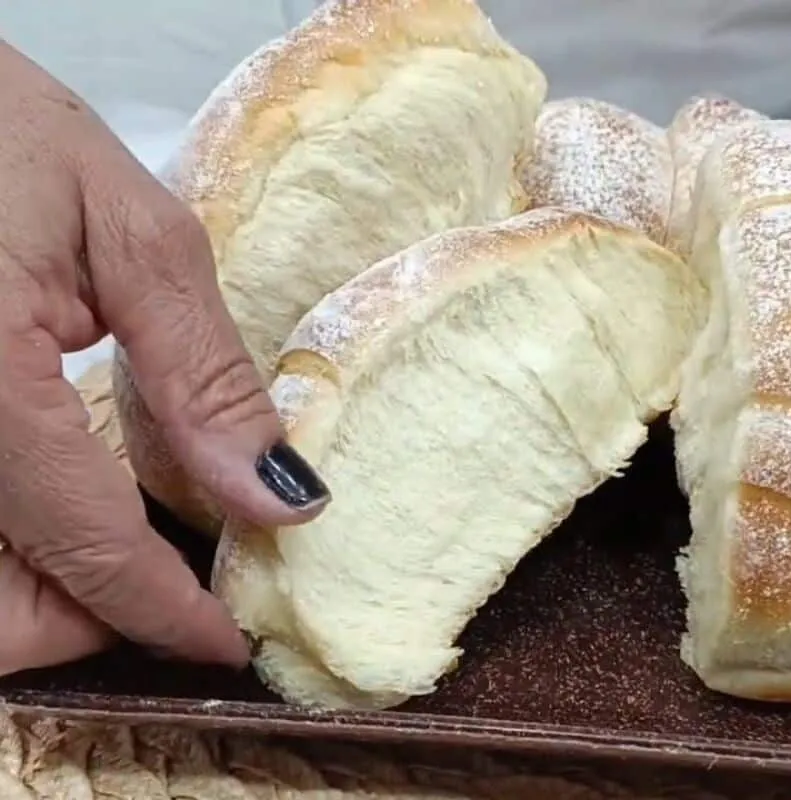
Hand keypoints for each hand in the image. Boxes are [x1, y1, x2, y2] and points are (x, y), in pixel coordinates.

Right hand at [0, 43, 329, 676]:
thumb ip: (202, 375)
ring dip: (38, 594)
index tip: (228, 636)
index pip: (85, 551)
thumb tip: (280, 497)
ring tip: (120, 533)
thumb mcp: (128, 233)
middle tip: (173, 573)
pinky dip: (4, 547)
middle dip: (88, 620)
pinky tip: (57, 495)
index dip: (164, 613)